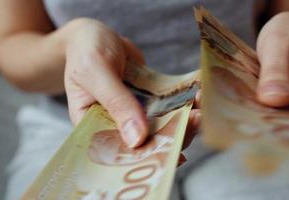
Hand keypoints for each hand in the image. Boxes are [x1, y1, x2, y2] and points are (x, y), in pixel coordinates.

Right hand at [64, 18, 199, 147]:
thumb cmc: (86, 50)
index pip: (121, 154)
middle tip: (195, 120)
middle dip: (174, 136)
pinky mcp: (149, 100)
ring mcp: (135, 113)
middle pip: (148, 142)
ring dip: (184, 119)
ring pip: (162, 125)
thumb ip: (116, 102)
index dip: (147, 159)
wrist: (95, 34)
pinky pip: (168, 105)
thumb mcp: (95, 72)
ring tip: (202, 106)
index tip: (173, 155)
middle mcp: (117, 126)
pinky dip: (184, 101)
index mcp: (95, 129)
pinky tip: (199, 94)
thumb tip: (137, 139)